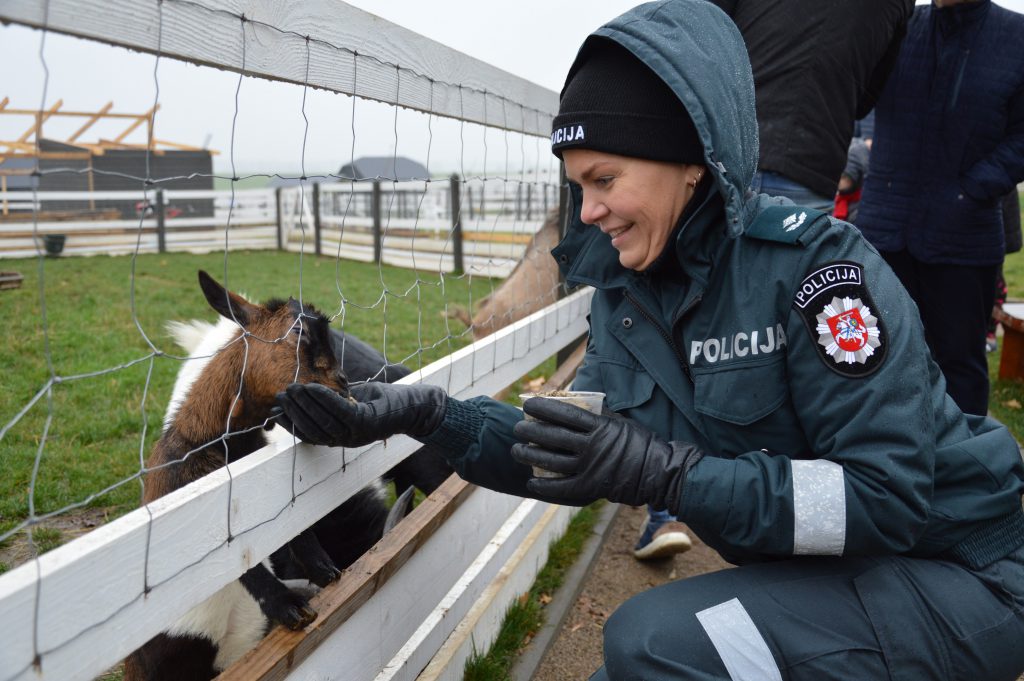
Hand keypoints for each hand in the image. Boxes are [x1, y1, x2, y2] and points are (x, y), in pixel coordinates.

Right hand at [273, 381, 446, 447]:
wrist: (414, 405)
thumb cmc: (381, 400)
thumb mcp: (351, 400)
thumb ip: (329, 400)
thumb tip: (304, 392)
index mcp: (341, 437)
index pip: (310, 435)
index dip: (291, 425)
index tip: (274, 412)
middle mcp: (347, 440)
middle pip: (314, 429)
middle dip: (294, 412)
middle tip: (281, 395)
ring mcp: (358, 434)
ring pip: (324, 421)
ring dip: (306, 404)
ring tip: (293, 389)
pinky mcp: (367, 423)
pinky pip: (341, 411)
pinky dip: (325, 399)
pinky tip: (313, 387)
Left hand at [511, 398, 702, 510]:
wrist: (659, 471)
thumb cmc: (640, 443)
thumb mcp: (620, 421)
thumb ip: (598, 416)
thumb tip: (576, 405)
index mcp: (600, 425)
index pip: (564, 413)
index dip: (543, 408)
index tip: (529, 405)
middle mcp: (592, 445)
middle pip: (553, 436)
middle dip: (530, 431)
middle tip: (517, 428)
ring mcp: (591, 467)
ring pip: (552, 460)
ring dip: (531, 455)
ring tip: (517, 451)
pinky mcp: (591, 487)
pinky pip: (562, 487)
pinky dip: (545, 485)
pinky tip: (532, 481)